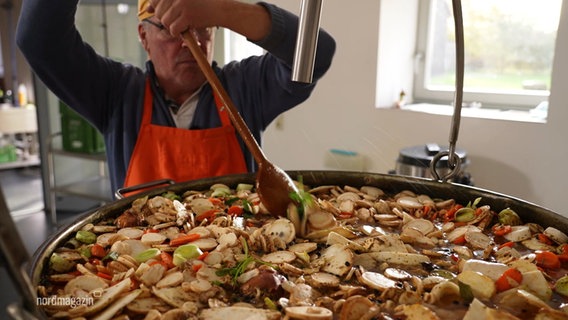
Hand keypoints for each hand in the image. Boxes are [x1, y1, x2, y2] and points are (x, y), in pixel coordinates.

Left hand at [148, 0, 269, 40]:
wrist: (221, 9)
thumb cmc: (202, 4)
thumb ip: (166, 2)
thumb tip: (148, 8)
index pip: (155, 0)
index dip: (158, 9)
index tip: (169, 13)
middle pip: (159, 13)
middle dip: (167, 20)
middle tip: (180, 19)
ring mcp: (181, 4)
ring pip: (165, 22)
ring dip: (173, 27)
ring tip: (184, 23)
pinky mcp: (187, 16)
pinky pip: (173, 29)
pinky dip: (179, 33)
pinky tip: (187, 28)